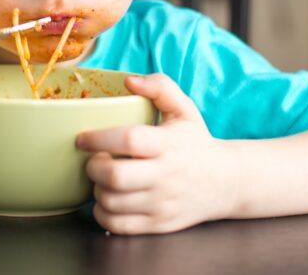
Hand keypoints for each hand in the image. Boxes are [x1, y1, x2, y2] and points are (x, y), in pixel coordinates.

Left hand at [75, 73, 237, 233]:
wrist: (226, 183)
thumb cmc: (196, 142)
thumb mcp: (184, 109)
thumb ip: (160, 87)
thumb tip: (129, 81)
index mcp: (168, 144)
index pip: (128, 140)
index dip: (98, 138)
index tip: (82, 138)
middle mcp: (166, 176)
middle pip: (115, 176)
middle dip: (93, 167)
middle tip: (93, 160)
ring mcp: (162, 203)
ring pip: (113, 202)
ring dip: (97, 189)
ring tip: (102, 178)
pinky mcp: (159, 224)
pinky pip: (118, 226)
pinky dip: (103, 214)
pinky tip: (107, 199)